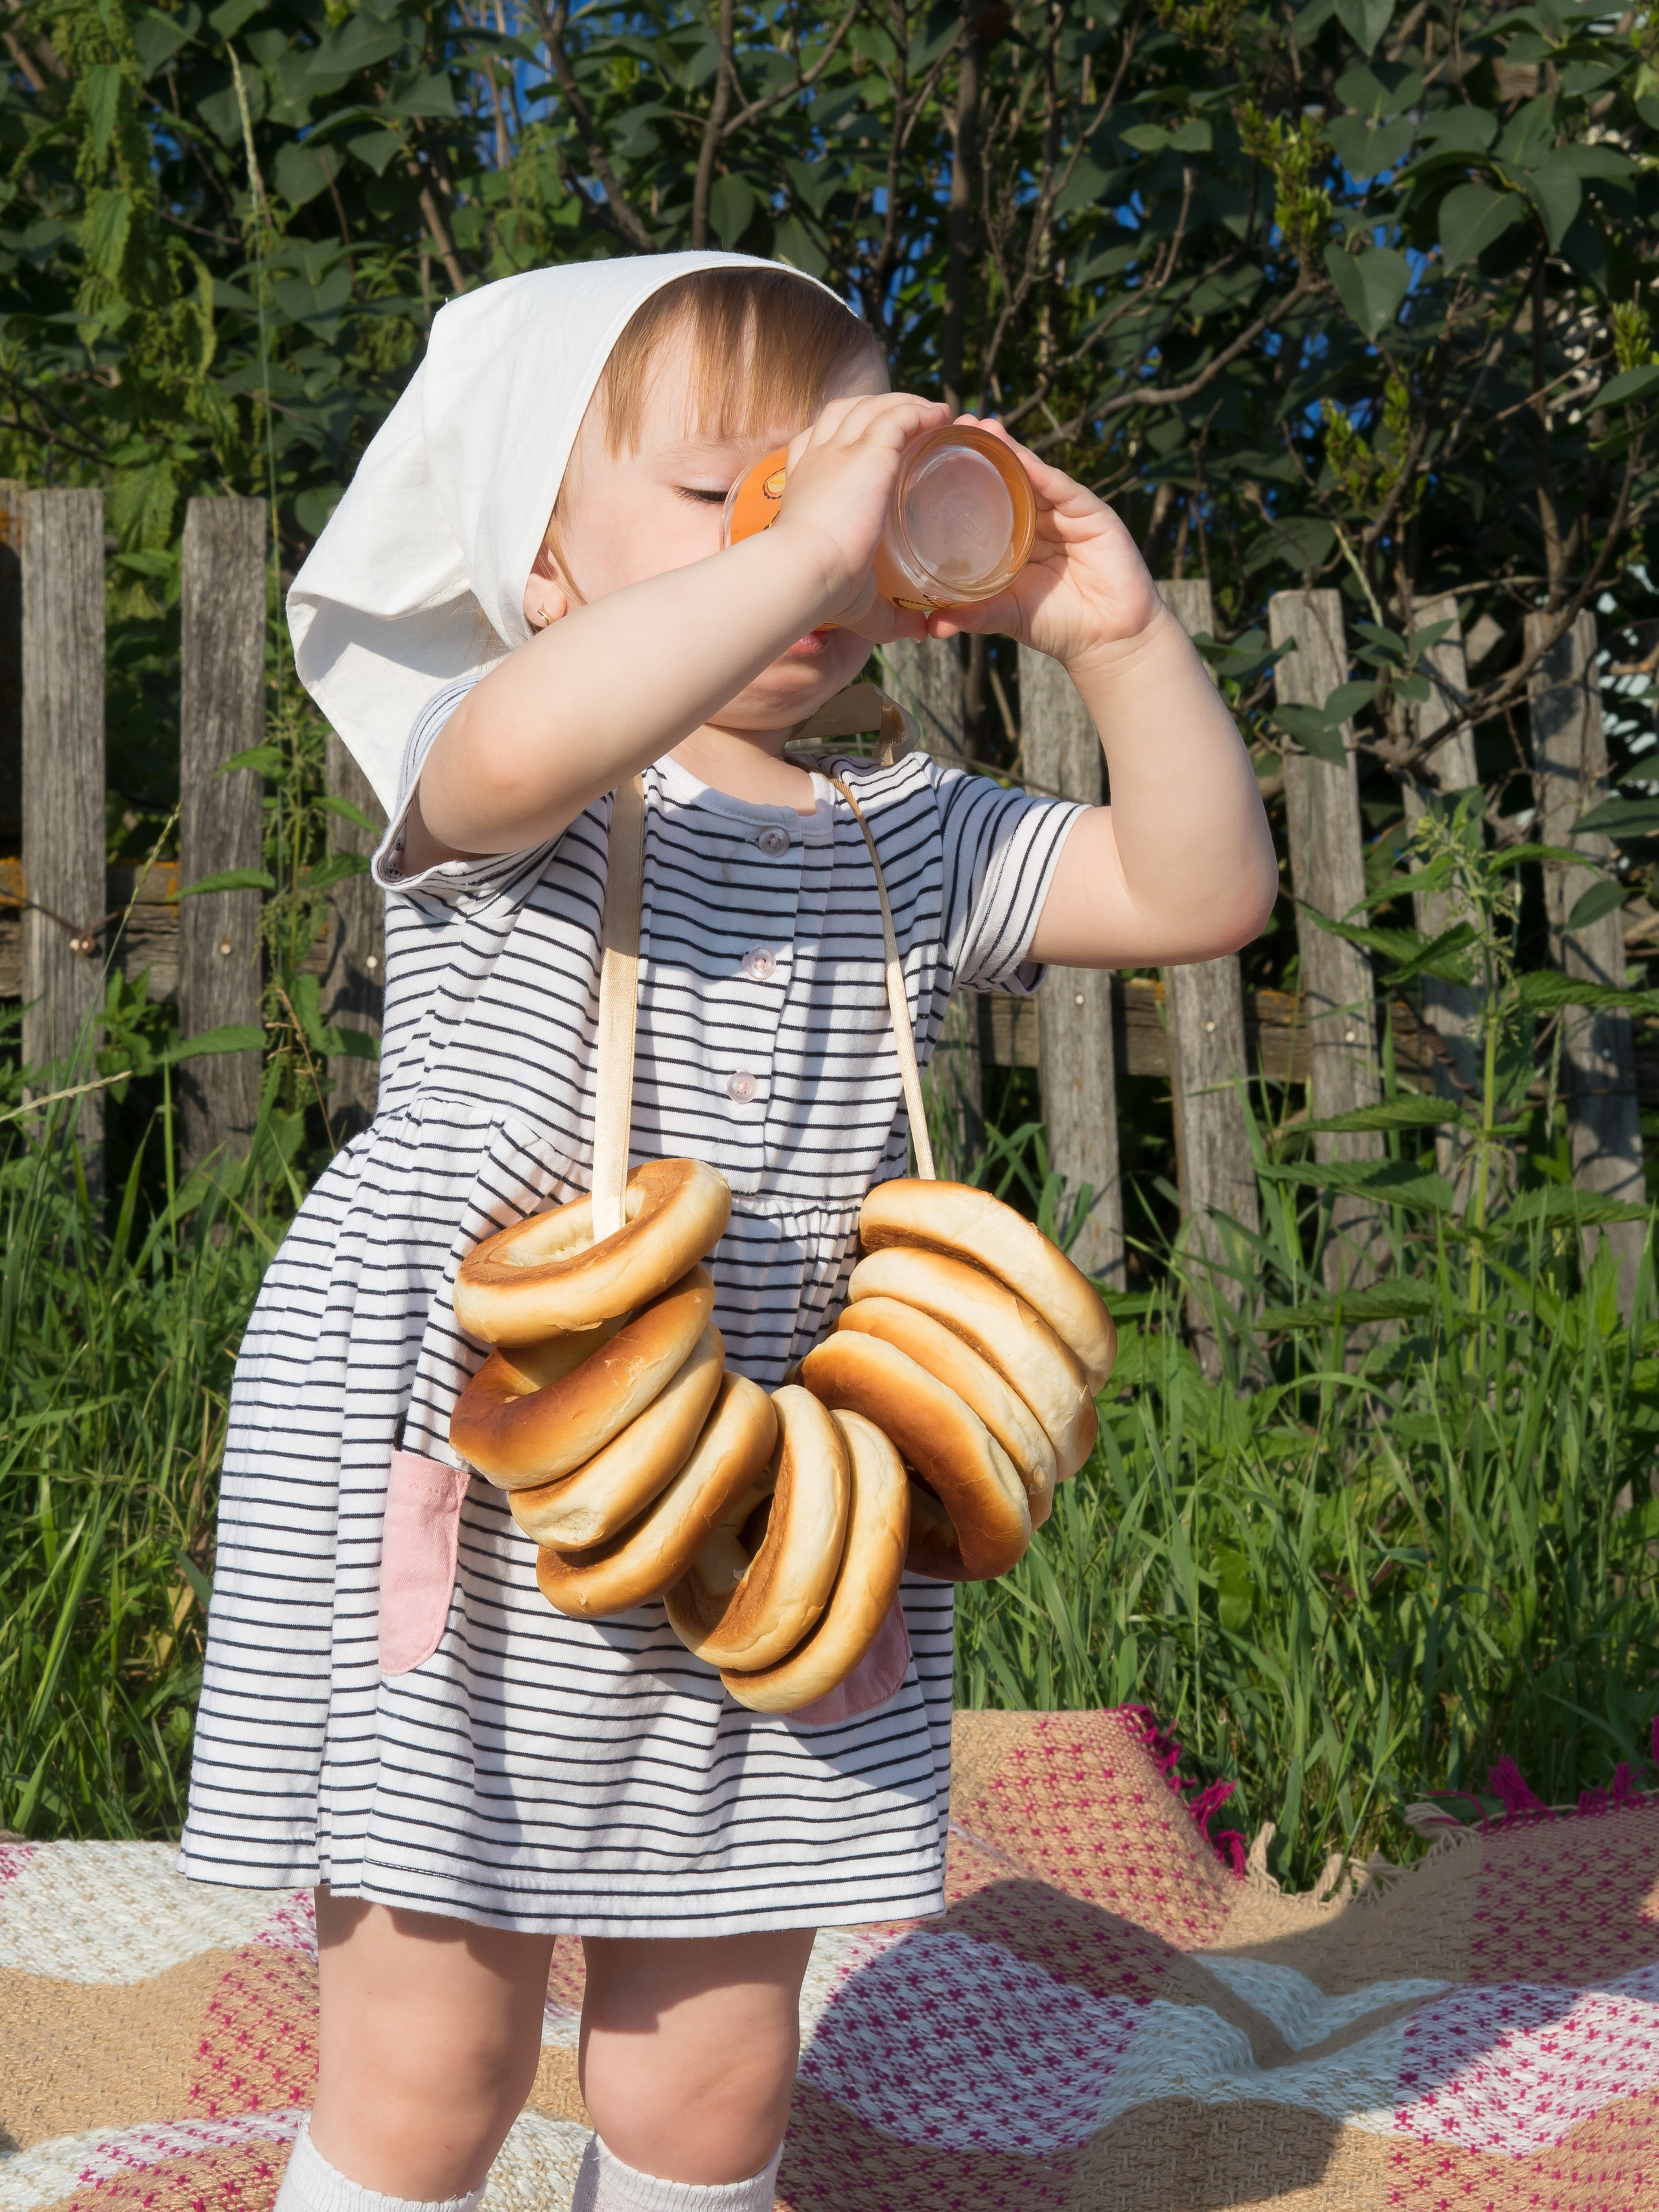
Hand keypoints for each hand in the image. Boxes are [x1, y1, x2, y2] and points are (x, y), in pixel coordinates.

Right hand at [772, 392, 952, 638]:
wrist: (804, 574)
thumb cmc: (820, 593)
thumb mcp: (857, 603)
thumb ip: (891, 616)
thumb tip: (921, 633)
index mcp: (805, 485)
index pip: (818, 443)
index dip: (843, 438)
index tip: (868, 447)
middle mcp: (819, 458)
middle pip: (846, 413)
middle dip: (877, 410)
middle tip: (912, 423)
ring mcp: (841, 449)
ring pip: (875, 406)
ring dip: (906, 404)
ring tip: (936, 414)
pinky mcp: (867, 449)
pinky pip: (899, 415)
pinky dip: (921, 411)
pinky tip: (942, 417)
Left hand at [925, 417, 1167, 675]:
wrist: (1109, 640)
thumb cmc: (1058, 625)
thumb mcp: (1005, 615)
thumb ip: (972, 615)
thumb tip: (932, 627)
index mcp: (1017, 540)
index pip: (989, 501)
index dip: (965, 480)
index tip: (933, 457)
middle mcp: (1040, 521)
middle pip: (1010, 479)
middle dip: (985, 451)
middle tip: (953, 425)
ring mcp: (1067, 515)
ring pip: (1034, 475)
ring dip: (1009, 449)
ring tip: (982, 426)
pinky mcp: (1092, 515)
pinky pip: (1062, 488)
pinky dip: (1040, 471)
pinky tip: (1018, 454)